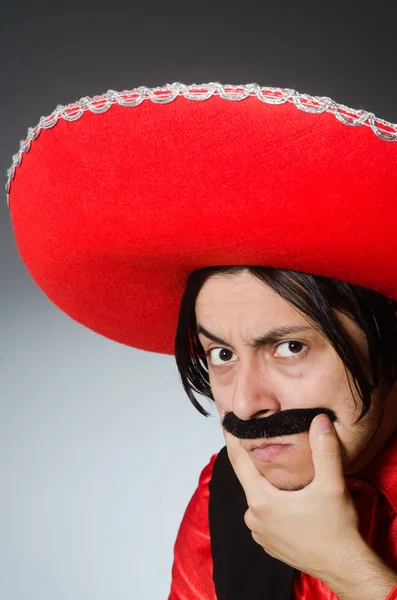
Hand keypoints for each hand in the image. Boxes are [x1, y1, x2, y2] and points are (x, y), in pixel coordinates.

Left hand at [223, 414, 363, 580]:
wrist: (346, 568)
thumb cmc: (337, 529)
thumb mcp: (332, 486)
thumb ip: (325, 451)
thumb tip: (320, 421)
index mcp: (262, 501)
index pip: (239, 461)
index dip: (232, 439)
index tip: (226, 421)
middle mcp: (254, 518)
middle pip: (249, 478)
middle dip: (255, 459)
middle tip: (259, 438)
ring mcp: (260, 533)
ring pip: (258, 496)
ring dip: (266, 483)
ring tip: (278, 467)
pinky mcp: (269, 543)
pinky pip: (264, 514)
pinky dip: (272, 502)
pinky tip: (287, 497)